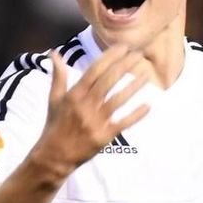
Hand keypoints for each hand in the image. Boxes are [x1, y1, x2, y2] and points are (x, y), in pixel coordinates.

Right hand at [33, 45, 150, 171]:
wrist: (54, 156)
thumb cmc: (55, 125)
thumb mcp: (54, 99)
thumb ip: (58, 75)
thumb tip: (54, 53)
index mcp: (74, 94)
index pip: (95, 70)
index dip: (110, 57)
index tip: (123, 47)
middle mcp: (85, 105)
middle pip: (108, 80)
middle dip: (125, 65)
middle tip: (138, 54)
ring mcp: (95, 121)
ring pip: (118, 99)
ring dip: (134, 86)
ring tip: (146, 75)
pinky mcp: (104, 136)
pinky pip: (123, 122)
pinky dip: (136, 114)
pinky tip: (148, 105)